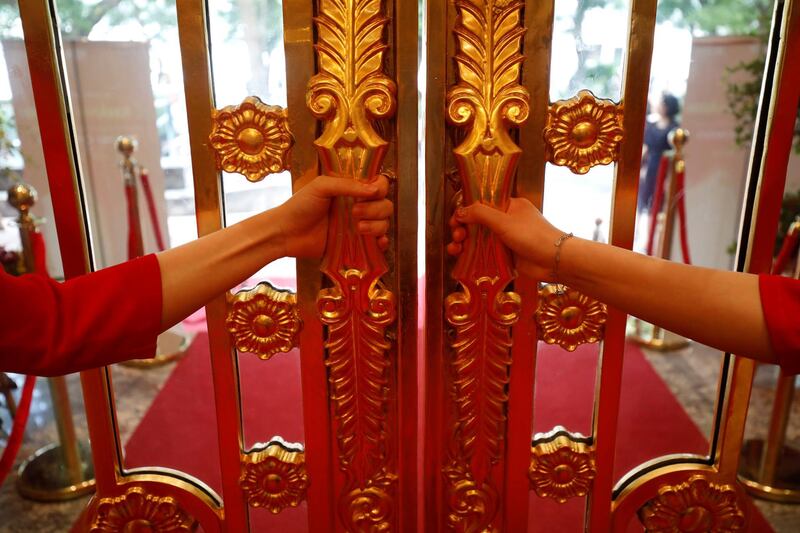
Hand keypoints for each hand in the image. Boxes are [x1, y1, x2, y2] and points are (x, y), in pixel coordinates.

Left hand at [275, 174, 391, 258]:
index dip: (381, 188)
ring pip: (384, 224)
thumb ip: (347, 185)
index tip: (373, 192)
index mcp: (352, 190)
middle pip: (385, 205)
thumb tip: (374, 190)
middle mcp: (359, 206)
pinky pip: (378, 244)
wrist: (286, 233)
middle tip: (355, 213)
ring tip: (358, 228)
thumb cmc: (300, 206)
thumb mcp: (321, 186)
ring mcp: (358, 226)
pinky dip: (382, 242)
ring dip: (377, 225)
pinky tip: (377, 242)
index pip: (379, 185)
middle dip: (376, 209)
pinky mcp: (356, 245)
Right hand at [449, 198, 563, 279]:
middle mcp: (506, 220)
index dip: (465, 211)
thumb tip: (459, 212)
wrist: (554, 261)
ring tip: (455, 249)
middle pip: (476, 222)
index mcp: (509, 206)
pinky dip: (471, 254)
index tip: (455, 221)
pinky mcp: (505, 254)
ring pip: (478, 238)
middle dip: (462, 229)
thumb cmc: (533, 236)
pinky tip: (460, 257)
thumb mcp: (504, 221)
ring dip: (463, 243)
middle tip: (457, 236)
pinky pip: (483, 252)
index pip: (481, 204)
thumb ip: (480, 214)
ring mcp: (505, 238)